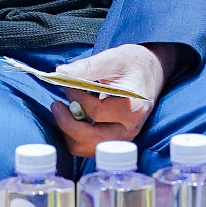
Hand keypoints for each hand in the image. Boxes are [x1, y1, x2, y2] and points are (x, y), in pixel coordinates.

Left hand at [45, 44, 167, 158]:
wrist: (150, 73)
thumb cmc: (132, 64)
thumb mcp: (113, 59)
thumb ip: (87, 66)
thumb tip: (60, 72)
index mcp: (133, 108)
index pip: (97, 112)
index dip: (77, 99)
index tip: (67, 84)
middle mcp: (130, 128)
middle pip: (92, 138)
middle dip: (67, 123)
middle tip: (56, 104)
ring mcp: (123, 138)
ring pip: (88, 147)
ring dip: (69, 132)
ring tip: (63, 111)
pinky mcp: (114, 141)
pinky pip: (89, 147)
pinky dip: (75, 136)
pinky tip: (72, 119)